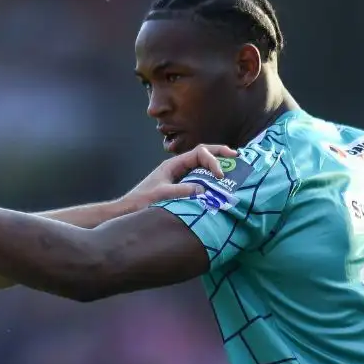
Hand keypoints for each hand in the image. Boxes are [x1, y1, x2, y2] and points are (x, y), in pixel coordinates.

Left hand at [116, 144, 237, 212]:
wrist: (127, 209)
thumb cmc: (140, 201)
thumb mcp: (161, 195)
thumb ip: (180, 191)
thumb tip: (202, 188)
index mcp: (173, 165)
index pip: (198, 153)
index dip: (212, 160)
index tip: (220, 175)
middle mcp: (177, 167)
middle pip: (202, 154)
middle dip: (219, 154)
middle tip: (237, 157)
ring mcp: (178, 176)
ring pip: (201, 166)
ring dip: (216, 166)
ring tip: (233, 168)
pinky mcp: (179, 186)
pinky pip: (198, 178)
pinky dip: (210, 178)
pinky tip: (219, 185)